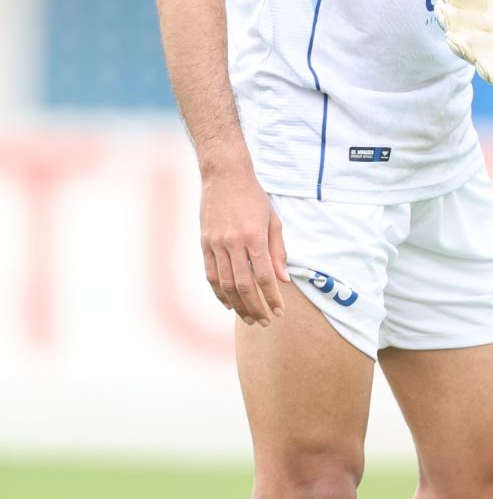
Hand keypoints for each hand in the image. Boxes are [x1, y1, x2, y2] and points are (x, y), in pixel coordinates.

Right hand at [199, 162, 288, 326]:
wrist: (225, 177)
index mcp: (254, 237)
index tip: (279, 311)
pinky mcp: (204, 244)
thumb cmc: (254, 198)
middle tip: (266, 321)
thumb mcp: (273, 221)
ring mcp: (216, 244)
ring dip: (238, 305)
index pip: (264, 276)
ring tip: (250, 318)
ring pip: (225, 284)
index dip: (272, 297)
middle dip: (256, 307)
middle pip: (244, 285)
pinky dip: (219, 293)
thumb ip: (278, 251)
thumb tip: (283, 280)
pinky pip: (211, 275)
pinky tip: (229, 304)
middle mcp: (233, 243)